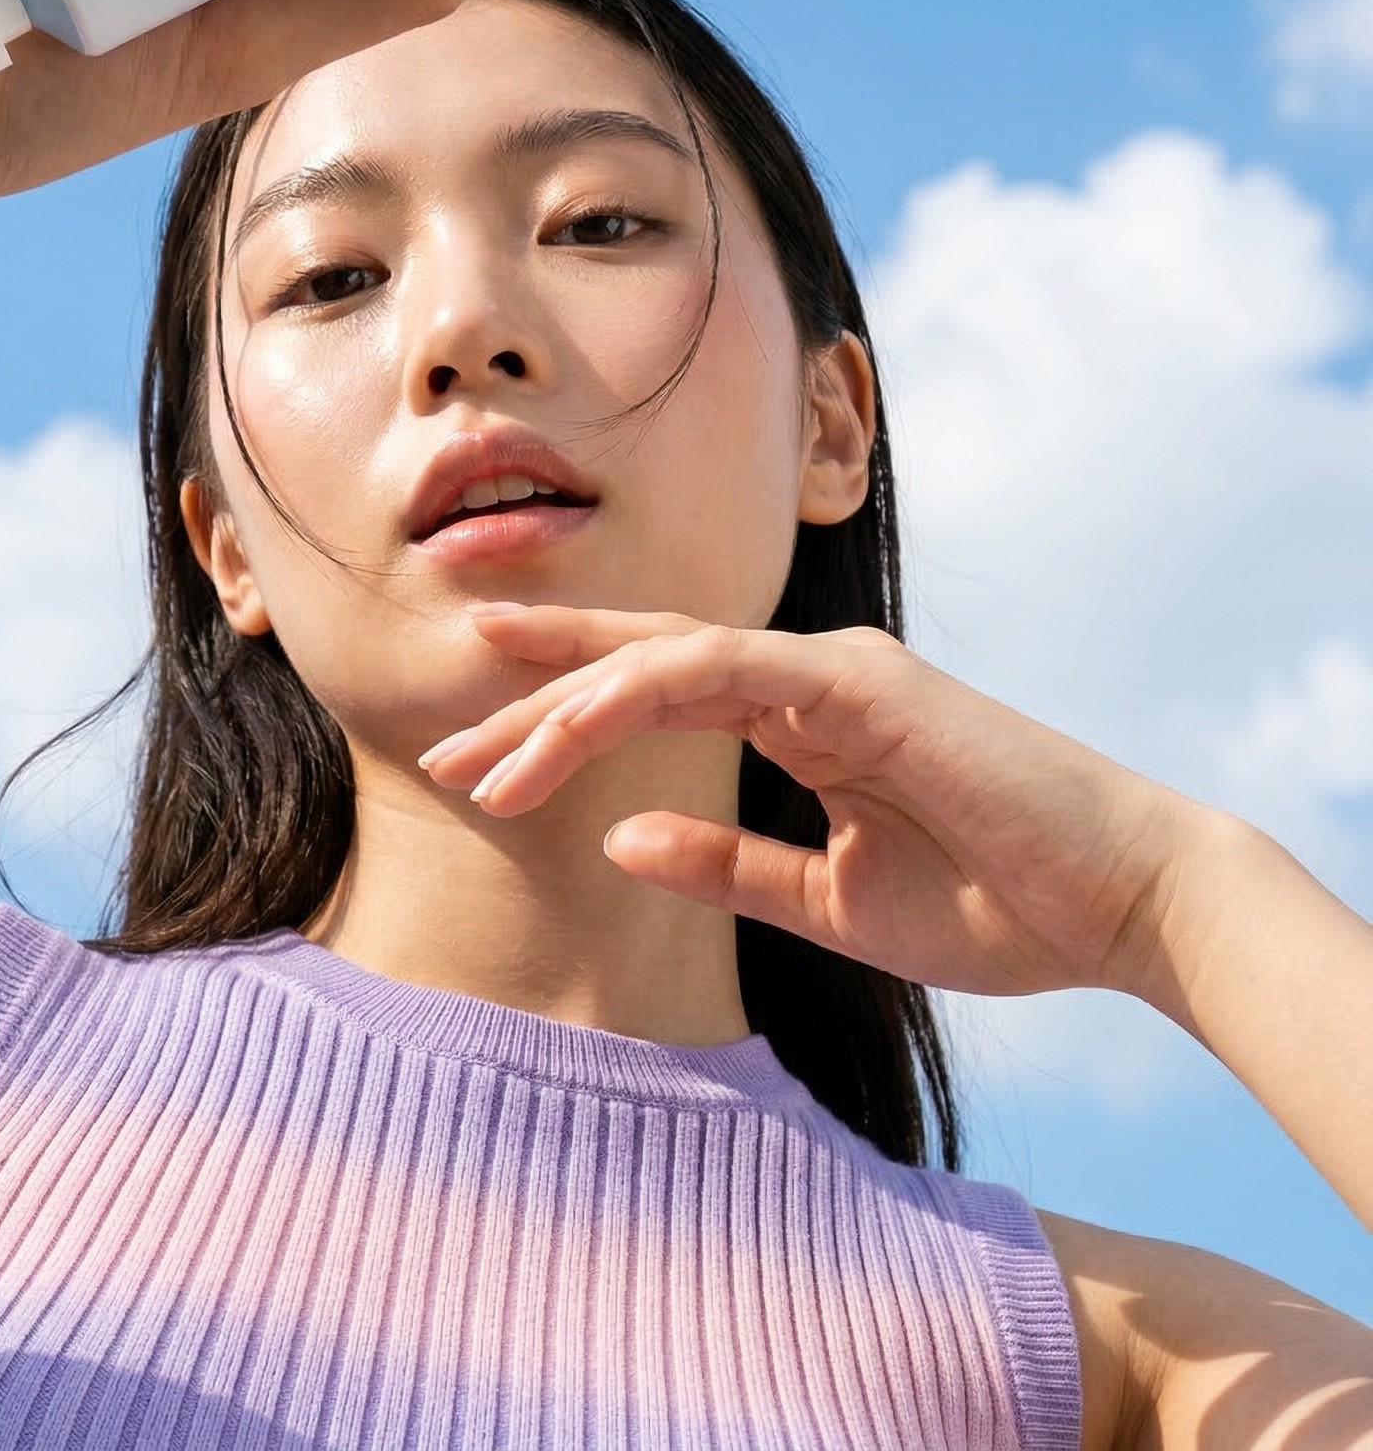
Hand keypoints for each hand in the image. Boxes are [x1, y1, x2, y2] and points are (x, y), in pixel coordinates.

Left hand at [421, 604, 1212, 1004]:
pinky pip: (721, 667)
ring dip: (561, 707)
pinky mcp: (858, 679)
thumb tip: (616, 835)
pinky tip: (568, 731)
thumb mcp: (827, 900)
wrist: (1122, 909)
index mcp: (800, 717)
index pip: (656, 697)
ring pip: (661, 656)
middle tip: (442, 752)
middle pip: (637, 663)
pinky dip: (636, 691)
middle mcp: (804, 675)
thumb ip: (725, 863)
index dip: (560, 719)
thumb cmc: (997, 903)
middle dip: (532, 701)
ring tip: (481, 763)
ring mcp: (831, 667)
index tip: (476, 762)